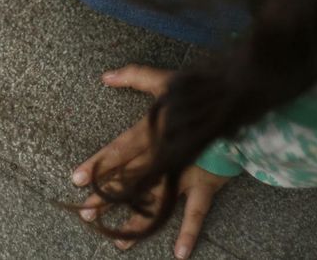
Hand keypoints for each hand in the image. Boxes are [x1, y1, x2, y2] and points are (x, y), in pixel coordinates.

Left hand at [73, 65, 231, 258]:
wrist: (239, 102)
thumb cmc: (200, 92)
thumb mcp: (165, 80)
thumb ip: (134, 76)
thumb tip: (106, 75)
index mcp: (151, 132)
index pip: (118, 152)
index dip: (97, 166)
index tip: (77, 180)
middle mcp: (162, 155)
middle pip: (129, 180)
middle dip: (106, 199)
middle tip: (85, 215)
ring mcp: (183, 172)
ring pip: (155, 200)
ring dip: (136, 221)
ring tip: (118, 244)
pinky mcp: (205, 184)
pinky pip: (196, 212)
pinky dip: (188, 232)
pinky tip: (179, 254)